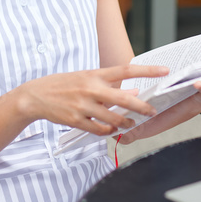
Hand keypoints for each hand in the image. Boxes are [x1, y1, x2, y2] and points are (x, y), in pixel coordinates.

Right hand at [17, 64, 169, 135]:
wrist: (35, 96)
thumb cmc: (63, 85)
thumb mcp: (86, 78)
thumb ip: (108, 85)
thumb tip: (132, 93)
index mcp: (95, 74)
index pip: (126, 70)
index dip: (147, 71)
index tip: (164, 71)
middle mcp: (90, 89)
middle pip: (124, 99)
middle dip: (142, 108)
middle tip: (152, 112)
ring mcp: (83, 105)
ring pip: (113, 119)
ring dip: (126, 123)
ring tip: (131, 123)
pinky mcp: (76, 120)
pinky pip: (99, 130)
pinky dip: (109, 132)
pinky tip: (112, 130)